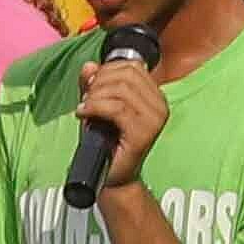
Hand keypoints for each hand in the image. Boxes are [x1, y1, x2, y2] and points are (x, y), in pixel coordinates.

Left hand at [75, 50, 173, 188]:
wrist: (112, 178)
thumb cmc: (106, 144)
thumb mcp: (97, 107)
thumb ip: (94, 85)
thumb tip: (89, 66)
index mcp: (155, 96)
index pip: (133, 66)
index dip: (107, 70)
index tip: (91, 84)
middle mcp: (160, 105)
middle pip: (126, 74)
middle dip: (99, 82)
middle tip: (86, 99)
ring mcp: (154, 119)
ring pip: (120, 90)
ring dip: (95, 96)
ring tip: (85, 108)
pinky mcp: (143, 133)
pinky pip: (117, 108)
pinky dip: (95, 107)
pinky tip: (84, 114)